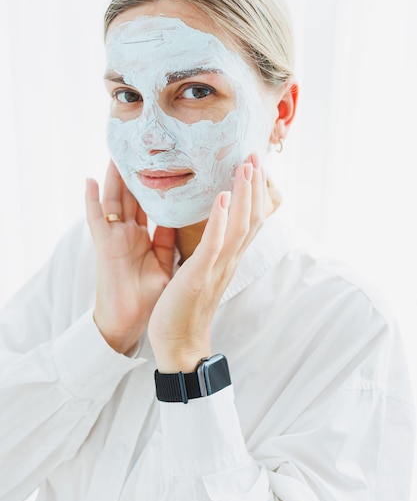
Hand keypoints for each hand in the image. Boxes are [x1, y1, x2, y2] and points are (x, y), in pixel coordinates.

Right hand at [85, 160, 174, 354]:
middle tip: (141, 146)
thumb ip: (168, 239)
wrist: (130, 325)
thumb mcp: (164, 262)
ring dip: (113, 177)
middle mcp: (128, 233)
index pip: (151, 203)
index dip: (156, 183)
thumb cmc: (148, 297)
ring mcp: (114, 237)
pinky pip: (96, 220)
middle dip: (135, 172)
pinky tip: (90, 181)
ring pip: (113, 200)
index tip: (166, 161)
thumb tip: (181, 217)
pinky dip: (91, 201)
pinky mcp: (104, 247)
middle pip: (131, 195)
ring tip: (116, 152)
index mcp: (144, 237)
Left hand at [148, 153, 266, 372]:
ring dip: (245, 195)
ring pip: (240, 227)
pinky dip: (221, 220)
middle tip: (255, 155)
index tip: (254, 167)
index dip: (255, 193)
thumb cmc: (186, 308)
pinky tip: (223, 198)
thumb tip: (213, 227)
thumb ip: (211, 250)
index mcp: (228, 259)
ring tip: (245, 166)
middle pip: (252, 218)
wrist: (179, 346)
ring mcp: (217, 268)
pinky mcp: (200, 276)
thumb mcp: (202, 272)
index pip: (250, 221)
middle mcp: (229, 261)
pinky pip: (214, 245)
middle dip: (254, 186)